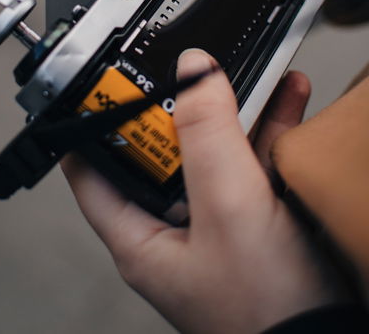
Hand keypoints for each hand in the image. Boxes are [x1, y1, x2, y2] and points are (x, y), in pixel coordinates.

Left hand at [62, 50, 343, 333]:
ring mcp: (217, 224)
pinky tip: (287, 97)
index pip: (92, 171)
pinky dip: (269, 127)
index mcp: (141, 237)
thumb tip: (192, 70)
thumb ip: (206, 135)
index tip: (104, 83)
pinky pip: (254, 162)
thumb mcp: (227, 206)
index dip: (91, 125)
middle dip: (177, 105)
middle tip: (187, 68)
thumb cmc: (267, 311)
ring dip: (231, 109)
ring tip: (243, 70)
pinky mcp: (255, 221)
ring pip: (213, 151)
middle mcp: (173, 229)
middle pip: (160, 152)